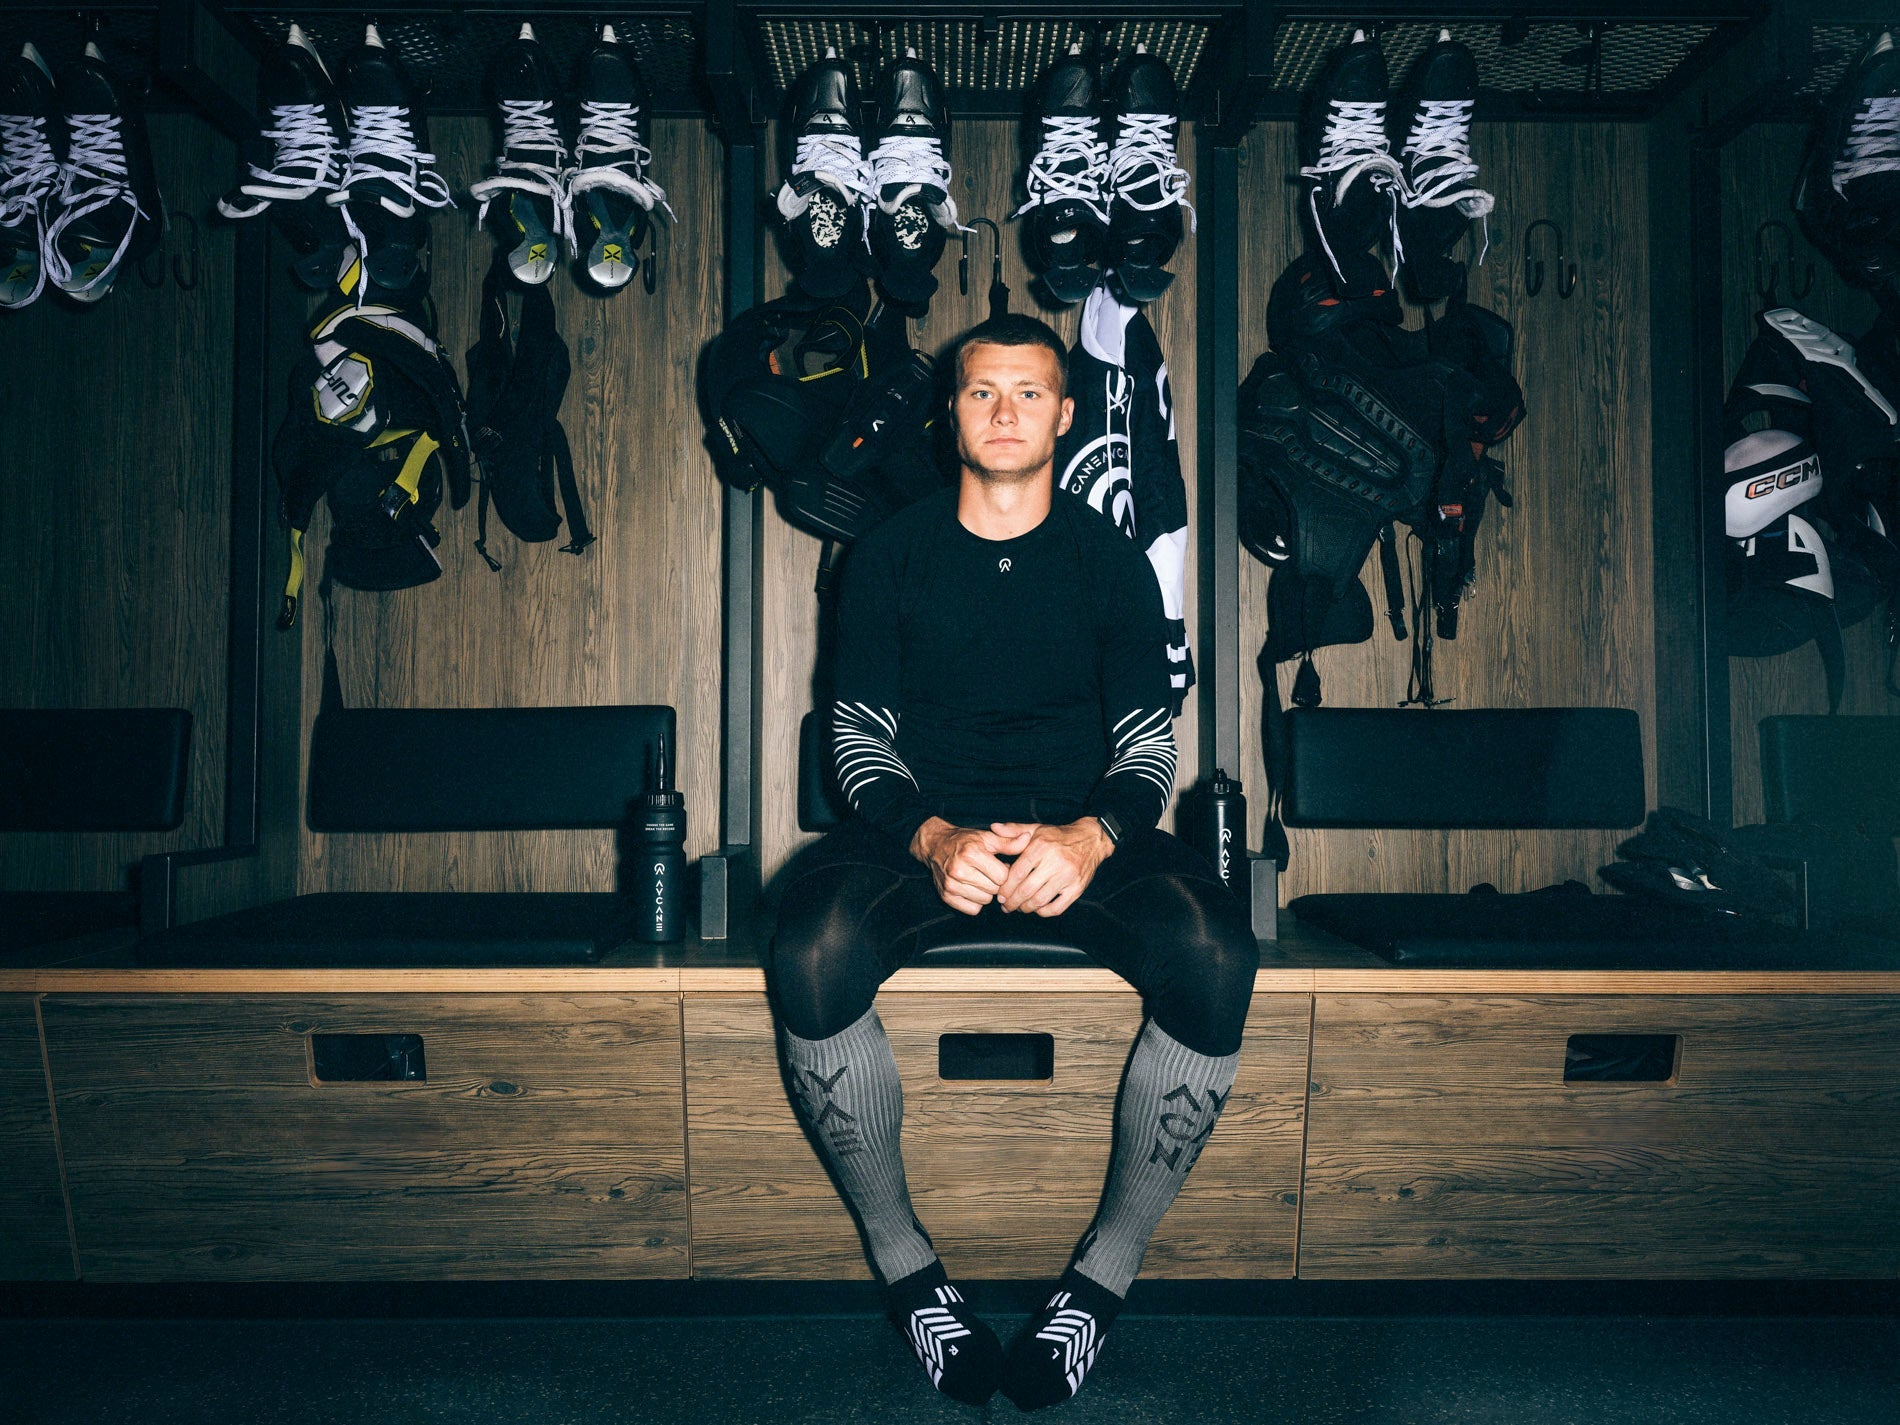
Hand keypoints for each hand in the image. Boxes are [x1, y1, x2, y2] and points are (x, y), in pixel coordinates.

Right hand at [911, 817, 1032, 914]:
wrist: (936, 845)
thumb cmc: (964, 841)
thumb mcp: (987, 838)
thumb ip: (1008, 842)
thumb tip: (1028, 839)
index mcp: (971, 853)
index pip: (1003, 876)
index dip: (1004, 872)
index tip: (999, 866)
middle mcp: (959, 870)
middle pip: (994, 889)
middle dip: (996, 883)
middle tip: (989, 873)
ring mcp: (951, 885)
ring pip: (985, 901)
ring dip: (986, 893)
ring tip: (980, 879)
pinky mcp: (946, 896)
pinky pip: (973, 910)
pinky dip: (975, 902)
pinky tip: (972, 889)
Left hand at [992, 818, 1112, 916]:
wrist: (1092, 839)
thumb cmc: (1060, 836)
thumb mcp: (1037, 828)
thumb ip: (1014, 830)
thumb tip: (993, 828)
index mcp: (1041, 847)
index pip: (1018, 873)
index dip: (1005, 888)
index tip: (999, 895)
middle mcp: (1055, 862)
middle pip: (1026, 890)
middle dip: (1012, 902)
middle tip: (1005, 906)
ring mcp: (1068, 877)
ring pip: (1040, 900)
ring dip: (1025, 908)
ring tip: (1019, 908)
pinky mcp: (1077, 888)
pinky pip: (1057, 908)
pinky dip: (1044, 912)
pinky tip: (1037, 909)